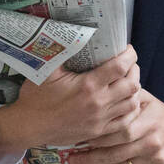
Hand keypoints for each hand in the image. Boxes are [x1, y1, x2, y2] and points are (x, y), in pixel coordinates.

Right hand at [0, 45, 141, 160]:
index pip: (121, 66)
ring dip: (134, 90)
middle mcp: (98, 104)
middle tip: (128, 63)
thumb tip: (75, 32)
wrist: (28, 126)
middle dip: (134, 70)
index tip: (126, 49)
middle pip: (132, 85)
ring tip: (127, 81)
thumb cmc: (35, 97)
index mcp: (88, 86)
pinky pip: (125, 122)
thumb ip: (63, 51)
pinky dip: (130, 110)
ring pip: (132, 104)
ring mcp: (100, 120)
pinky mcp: (98, 132)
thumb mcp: (46, 69)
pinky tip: (124, 101)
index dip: (129, 55)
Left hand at [70, 89, 163, 163]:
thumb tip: (100, 88)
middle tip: (72, 158)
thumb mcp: (145, 99)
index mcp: (150, 122)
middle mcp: (153, 143)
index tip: (80, 139)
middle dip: (93, 158)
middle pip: (118, 153)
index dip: (100, 137)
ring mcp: (154, 160)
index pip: (122, 132)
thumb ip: (125, 97)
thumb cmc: (156, 113)